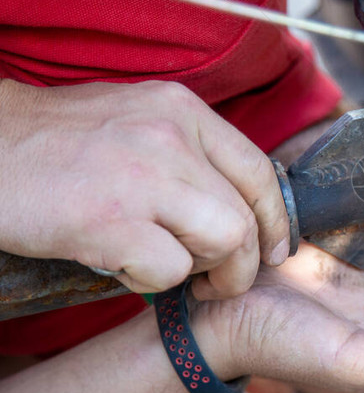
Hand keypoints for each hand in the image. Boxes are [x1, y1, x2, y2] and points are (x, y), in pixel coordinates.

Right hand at [0, 79, 289, 297]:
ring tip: (169, 269)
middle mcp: (170, 136)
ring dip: (204, 272)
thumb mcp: (137, 120)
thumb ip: (191, 152)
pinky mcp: (107, 219)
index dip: (276, 221)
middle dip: (242, 263)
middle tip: (215, 279)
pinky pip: (169, 269)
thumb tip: (239, 202)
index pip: (259, 171)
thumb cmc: (59, 143)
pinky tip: (122, 266)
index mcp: (182, 110)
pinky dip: (152, 281)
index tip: (274, 251)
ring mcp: (141, 176)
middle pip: (246, 217)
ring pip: (224, 241)